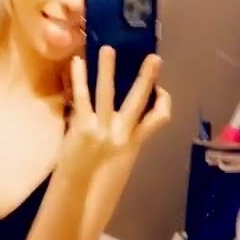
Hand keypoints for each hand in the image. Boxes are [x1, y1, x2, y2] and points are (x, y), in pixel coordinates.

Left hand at [65, 47, 170, 172]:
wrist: (76, 190)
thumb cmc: (95, 175)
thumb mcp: (119, 158)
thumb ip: (121, 136)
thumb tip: (117, 114)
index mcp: (134, 142)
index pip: (160, 118)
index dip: (163, 101)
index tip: (160, 89)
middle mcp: (122, 135)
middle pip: (139, 101)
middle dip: (147, 78)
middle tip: (154, 58)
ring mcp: (103, 130)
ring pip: (108, 92)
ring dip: (108, 69)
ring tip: (108, 49)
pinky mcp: (83, 128)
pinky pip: (82, 97)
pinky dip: (79, 78)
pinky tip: (77, 62)